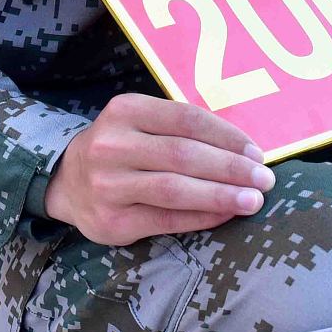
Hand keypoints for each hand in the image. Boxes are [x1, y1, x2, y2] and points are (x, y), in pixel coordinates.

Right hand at [41, 93, 273, 245]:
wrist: (66, 183)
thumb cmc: (121, 149)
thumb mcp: (139, 123)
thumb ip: (181, 130)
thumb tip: (245, 149)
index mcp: (124, 110)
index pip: (186, 119)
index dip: (227, 136)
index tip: (257, 152)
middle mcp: (112, 145)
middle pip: (183, 154)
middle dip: (231, 167)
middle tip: (265, 179)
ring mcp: (109, 185)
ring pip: (175, 189)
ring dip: (221, 195)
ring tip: (253, 200)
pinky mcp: (113, 221)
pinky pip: (167, 219)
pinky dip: (202, 216)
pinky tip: (225, 215)